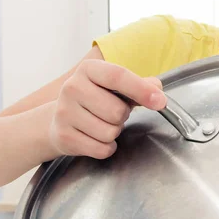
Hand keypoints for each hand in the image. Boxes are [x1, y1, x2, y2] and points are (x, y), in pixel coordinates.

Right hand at [49, 59, 165, 158]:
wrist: (58, 118)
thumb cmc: (93, 99)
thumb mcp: (113, 86)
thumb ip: (138, 85)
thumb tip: (156, 88)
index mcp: (88, 69)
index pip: (118, 76)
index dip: (141, 89)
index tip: (160, 101)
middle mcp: (72, 87)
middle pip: (117, 111)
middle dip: (122, 117)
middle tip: (112, 114)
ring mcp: (64, 112)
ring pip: (109, 132)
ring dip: (113, 133)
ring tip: (101, 124)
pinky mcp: (63, 136)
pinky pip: (101, 149)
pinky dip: (106, 148)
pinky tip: (95, 138)